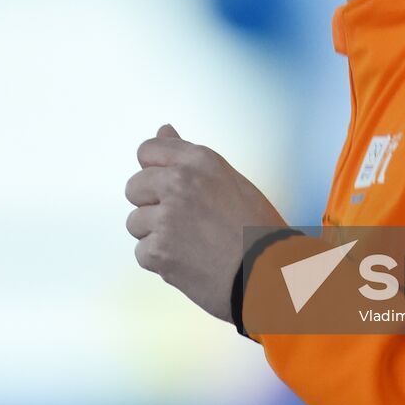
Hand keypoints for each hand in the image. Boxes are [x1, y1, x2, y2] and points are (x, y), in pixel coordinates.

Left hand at [125, 124, 286, 321]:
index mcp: (200, 160)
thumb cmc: (255, 228)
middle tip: (183, 221)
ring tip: (189, 243)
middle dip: (151, 205)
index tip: (167, 187)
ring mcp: (167, 217)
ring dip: (155, 235)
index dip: (154, 170)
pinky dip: (160, 261)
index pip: (147, 150)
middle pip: (134, 186)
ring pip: (135, 222)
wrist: (270, 275)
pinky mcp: (159, 251)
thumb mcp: (227, 179)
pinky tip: (188, 261)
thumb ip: (188, 156)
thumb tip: (163, 129)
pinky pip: (142, 252)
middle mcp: (180, 182)